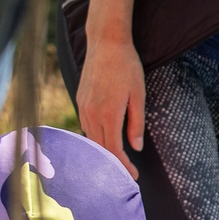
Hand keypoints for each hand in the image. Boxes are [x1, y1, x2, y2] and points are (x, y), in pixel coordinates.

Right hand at [74, 0, 144, 177]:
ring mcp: (83, 107)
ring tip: (114, 163)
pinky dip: (95, 138)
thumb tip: (136, 147)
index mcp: (109, 114)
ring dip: (102, 152)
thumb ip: (136, 123)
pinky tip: (104, 141)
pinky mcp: (80, 100)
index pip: (114, 150)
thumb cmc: (126, 67)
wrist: (105, 43)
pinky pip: (86, 126)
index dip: (123, 166)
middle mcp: (92, 114)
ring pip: (91, 138)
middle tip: (124, 175)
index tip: (132, 176)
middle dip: (112, 164)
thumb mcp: (138, 95)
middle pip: (101, 148)